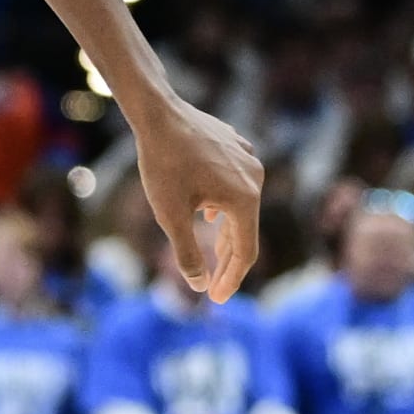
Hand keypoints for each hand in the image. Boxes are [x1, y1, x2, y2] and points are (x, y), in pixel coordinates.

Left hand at [130, 99, 263, 301]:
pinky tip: (207, 211)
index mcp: (245, 199)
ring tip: (212, 253)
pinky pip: (234, 184)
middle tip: (213, 285)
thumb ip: (187, 253)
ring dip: (225, 232)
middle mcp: (255, 178)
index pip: (245, 251)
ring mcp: (248, 159)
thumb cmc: (162, 164)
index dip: (231, 279)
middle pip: (245, 230)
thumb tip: (198, 285)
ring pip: (240, 206)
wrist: (157, 113)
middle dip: (227, 260)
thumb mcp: (170, 215)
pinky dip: (222, 204)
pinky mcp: (236, 146)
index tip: (217, 299)